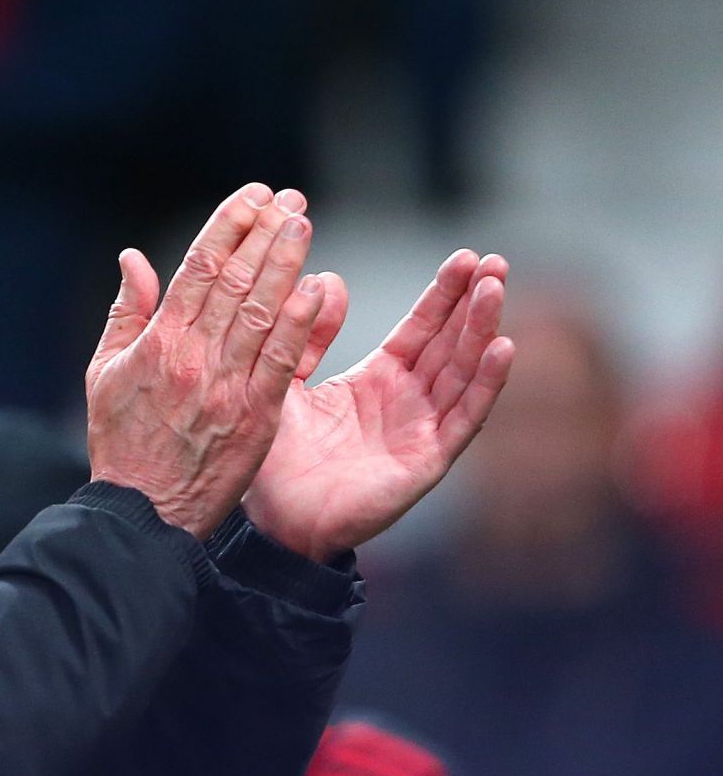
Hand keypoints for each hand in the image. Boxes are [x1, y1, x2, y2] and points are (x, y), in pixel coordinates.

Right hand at [86, 183, 325, 538]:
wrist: (143, 512)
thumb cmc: (121, 443)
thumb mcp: (104, 372)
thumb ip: (125, 312)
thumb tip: (134, 258)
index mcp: (157, 343)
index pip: (198, 268)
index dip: (228, 226)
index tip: (253, 196)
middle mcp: (194, 357)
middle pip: (235, 280)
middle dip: (264, 233)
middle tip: (289, 200)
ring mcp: (226, 386)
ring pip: (262, 311)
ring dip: (285, 263)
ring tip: (303, 225)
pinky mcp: (254, 416)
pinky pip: (282, 360)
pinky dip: (301, 322)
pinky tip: (317, 288)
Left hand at [242, 251, 515, 560]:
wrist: (273, 519)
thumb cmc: (276, 459)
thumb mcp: (286, 381)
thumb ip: (308, 335)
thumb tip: (330, 279)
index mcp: (378, 380)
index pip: (421, 328)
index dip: (443, 294)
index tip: (465, 256)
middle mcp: (408, 402)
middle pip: (451, 343)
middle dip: (474, 303)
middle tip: (495, 261)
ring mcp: (422, 430)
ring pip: (463, 372)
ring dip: (483, 330)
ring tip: (496, 287)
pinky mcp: (427, 460)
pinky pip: (464, 418)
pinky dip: (485, 384)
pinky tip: (502, 347)